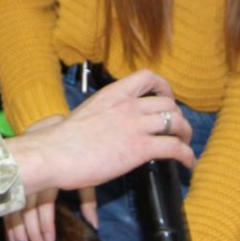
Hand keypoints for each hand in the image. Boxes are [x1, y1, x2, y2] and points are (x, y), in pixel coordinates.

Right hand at [4, 117, 98, 240]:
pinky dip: (8, 217)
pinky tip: (9, 233)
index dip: (45, 225)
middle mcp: (32, 176)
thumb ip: (88, 198)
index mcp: (49, 175)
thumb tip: (94, 224)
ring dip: (17, 227)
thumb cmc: (70, 147)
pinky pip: (8, 199)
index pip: (44, 205)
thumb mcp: (83, 172)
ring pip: (14, 204)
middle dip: (30, 231)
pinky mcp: (14, 176)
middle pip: (26, 208)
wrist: (47, 121)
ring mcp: (21, 175)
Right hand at [5, 70, 193, 195]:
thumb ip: (104, 117)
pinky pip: (175, 147)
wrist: (52, 155)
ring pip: (176, 122)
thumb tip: (109, 130)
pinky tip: (187, 164)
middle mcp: (127, 106)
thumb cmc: (61, 141)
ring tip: (184, 146)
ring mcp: (134, 126)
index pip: (147, 77)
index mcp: (111, 94)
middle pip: (168, 102)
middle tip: (175, 130)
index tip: (165, 99)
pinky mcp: (140, 148)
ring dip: (185, 135)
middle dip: (177, 116)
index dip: (163, 87)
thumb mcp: (85, 116)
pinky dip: (187, 156)